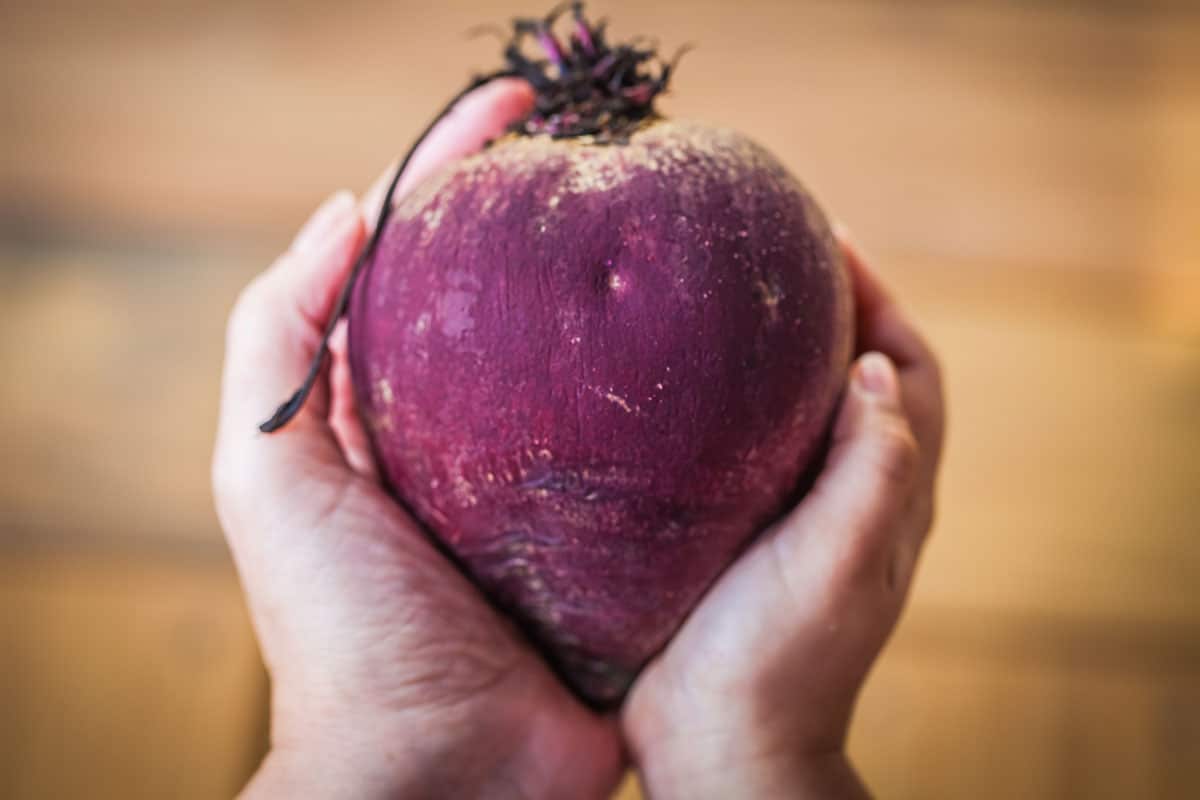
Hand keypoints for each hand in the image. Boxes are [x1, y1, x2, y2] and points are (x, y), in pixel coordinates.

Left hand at [212, 79, 622, 799]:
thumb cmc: (346, 629)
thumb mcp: (267, 470)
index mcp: (387, 411)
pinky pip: (654, 443)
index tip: (518, 111)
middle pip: (510, 299)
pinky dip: (683, 390)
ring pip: (592, 364)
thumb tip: (346, 211)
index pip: (417, 259)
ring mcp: (546, 485)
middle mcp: (468, 438)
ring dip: (626, 297)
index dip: (456, 171)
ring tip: (675, 229)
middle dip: (548, 217)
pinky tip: (721, 345)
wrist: (444, 774)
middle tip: (608, 158)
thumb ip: (277, 336)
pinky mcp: (615, 534)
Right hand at [622, 235, 945, 797]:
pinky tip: (678, 381)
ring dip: (782, 348)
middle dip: (833, 309)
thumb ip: (871, 469)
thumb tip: (876, 369)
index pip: (909, 373)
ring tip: (726, 295)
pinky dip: (731, 399)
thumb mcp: (837, 561)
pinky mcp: (742, 530)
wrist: (716, 740)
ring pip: (804, 407)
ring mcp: (798, 514)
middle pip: (862, 378)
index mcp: (889, 497)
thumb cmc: (778, 659)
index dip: (881, 301)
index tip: (830, 242)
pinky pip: (749, 444)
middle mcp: (852, 497)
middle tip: (773, 252)